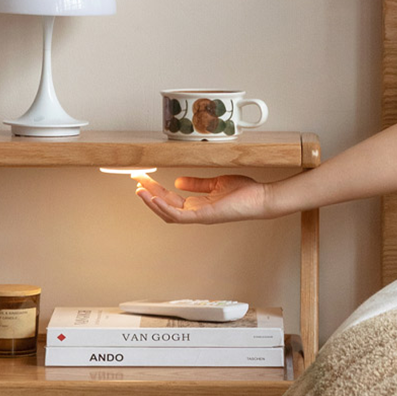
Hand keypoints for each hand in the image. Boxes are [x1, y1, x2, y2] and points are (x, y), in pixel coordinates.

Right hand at [133, 173, 273, 223]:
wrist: (260, 198)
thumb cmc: (244, 193)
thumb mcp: (215, 183)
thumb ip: (196, 184)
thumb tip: (179, 181)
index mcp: (197, 205)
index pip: (170, 198)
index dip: (155, 189)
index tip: (143, 178)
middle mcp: (195, 213)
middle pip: (165, 205)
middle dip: (148, 193)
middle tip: (136, 180)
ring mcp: (198, 216)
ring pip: (168, 213)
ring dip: (151, 202)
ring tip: (139, 191)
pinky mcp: (204, 216)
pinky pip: (179, 216)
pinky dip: (165, 208)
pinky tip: (154, 199)